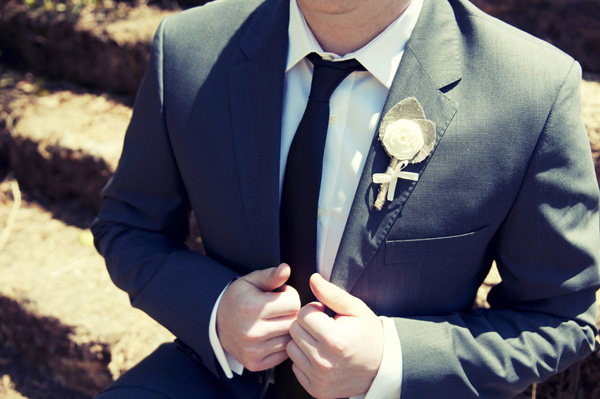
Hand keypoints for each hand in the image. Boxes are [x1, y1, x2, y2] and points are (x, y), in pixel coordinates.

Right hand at [217, 263, 300, 371]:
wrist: (216, 322)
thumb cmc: (238, 299)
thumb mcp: (251, 281)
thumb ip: (271, 275)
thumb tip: (286, 268)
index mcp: (251, 308)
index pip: (294, 303)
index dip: (290, 296)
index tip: (281, 295)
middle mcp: (251, 331)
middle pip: (294, 322)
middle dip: (291, 313)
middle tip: (279, 309)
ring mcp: (252, 350)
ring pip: (290, 339)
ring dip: (287, 329)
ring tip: (275, 321)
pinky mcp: (254, 363)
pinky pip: (283, 354)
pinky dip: (281, 344)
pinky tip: (272, 335)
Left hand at [287, 273, 383, 398]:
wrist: (381, 368)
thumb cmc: (368, 335)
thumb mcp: (356, 309)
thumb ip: (332, 294)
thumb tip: (313, 278)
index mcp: (334, 340)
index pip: (304, 314)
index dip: (314, 309)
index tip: (326, 313)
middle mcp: (324, 362)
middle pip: (294, 330)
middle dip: (306, 324)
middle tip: (324, 326)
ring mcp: (319, 379)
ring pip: (291, 348)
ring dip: (303, 341)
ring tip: (321, 340)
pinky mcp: (316, 390)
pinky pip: (295, 367)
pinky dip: (304, 360)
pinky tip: (320, 355)